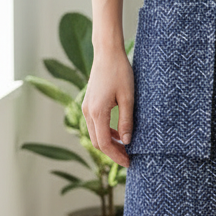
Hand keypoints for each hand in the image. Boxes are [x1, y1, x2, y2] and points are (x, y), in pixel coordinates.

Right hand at [82, 46, 134, 167]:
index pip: (104, 144)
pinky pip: (95, 125)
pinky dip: (106, 133)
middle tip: (129, 159)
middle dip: (112, 153)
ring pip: (95, 134)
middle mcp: (88, 112)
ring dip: (109, 143)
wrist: (107, 53)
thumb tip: (127, 142)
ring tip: (125, 148)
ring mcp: (86, 108)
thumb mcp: (128, 97)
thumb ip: (126, 121)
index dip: (116, 156)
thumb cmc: (120, 72)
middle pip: (97, 142)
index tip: (129, 163)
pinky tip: (119, 133)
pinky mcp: (89, 103)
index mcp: (97, 112)